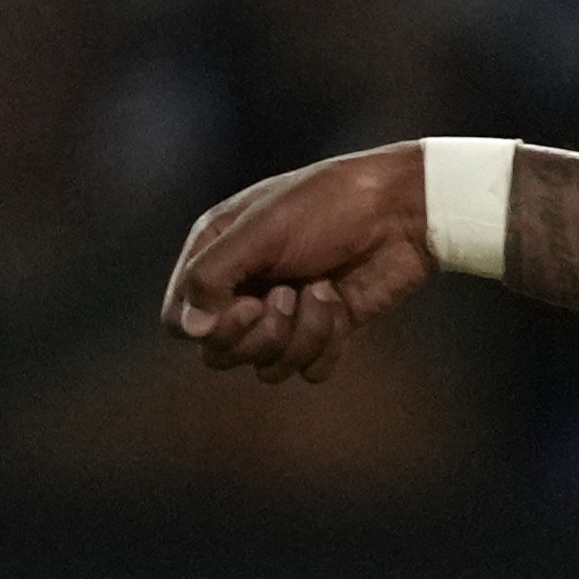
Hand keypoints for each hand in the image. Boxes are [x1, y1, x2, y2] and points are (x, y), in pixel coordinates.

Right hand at [163, 144, 435, 382]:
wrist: (400, 212)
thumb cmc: (327, 207)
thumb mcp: (261, 231)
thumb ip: (212, 276)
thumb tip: (188, 330)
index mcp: (215, 254)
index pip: (178, 319)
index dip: (209, 327)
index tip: (247, 303)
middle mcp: (242, 288)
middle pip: (220, 354)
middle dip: (260, 334)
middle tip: (289, 294)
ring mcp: (282, 315)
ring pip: (267, 367)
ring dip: (300, 337)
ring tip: (324, 290)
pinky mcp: (322, 332)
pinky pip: (309, 371)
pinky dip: (327, 345)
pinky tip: (342, 305)